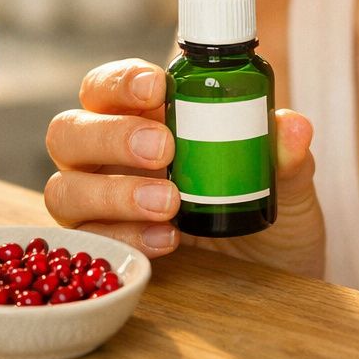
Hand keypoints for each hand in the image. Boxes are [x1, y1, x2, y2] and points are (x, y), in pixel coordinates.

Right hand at [44, 58, 325, 277]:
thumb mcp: (288, 182)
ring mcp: (101, 205)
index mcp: (144, 118)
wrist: (276, 276)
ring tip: (169, 206)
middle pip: (69, 131)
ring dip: (114, 194)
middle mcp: (109, 157)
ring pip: (64, 189)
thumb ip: (286, 154)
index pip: (107, 86)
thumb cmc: (269, 210)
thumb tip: (293, 126)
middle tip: (164, 151)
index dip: (120, 81)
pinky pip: (86, 242)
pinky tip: (166, 243)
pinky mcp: (105, 250)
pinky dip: (124, 238)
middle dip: (112, 136)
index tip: (157, 87)